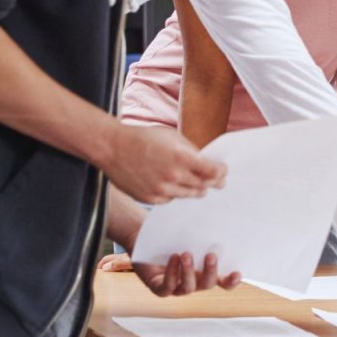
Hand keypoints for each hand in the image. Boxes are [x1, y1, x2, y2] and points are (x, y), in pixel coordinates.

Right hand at [97, 123, 225, 204]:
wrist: (113, 147)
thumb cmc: (143, 138)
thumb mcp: (172, 136)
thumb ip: (191, 151)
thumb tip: (206, 162)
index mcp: (181, 157)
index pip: (212, 171)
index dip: (221, 172)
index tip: (223, 171)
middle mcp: (173, 176)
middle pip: (203, 185)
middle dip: (212, 182)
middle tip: (219, 182)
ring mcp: (161, 189)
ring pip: (189, 195)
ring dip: (196, 190)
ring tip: (201, 187)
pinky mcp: (150, 198)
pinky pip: (171, 199)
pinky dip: (175, 193)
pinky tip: (174, 185)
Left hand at [102, 250, 241, 297]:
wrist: (144, 238)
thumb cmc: (171, 236)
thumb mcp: (189, 236)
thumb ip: (204, 236)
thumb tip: (221, 224)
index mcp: (204, 272)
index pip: (222, 282)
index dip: (231, 281)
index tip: (237, 272)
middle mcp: (193, 282)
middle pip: (207, 285)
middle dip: (210, 271)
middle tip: (210, 255)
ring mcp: (176, 287)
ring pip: (188, 288)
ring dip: (189, 272)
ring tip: (185, 254)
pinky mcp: (159, 288)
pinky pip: (167, 287)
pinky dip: (171, 273)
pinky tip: (173, 258)